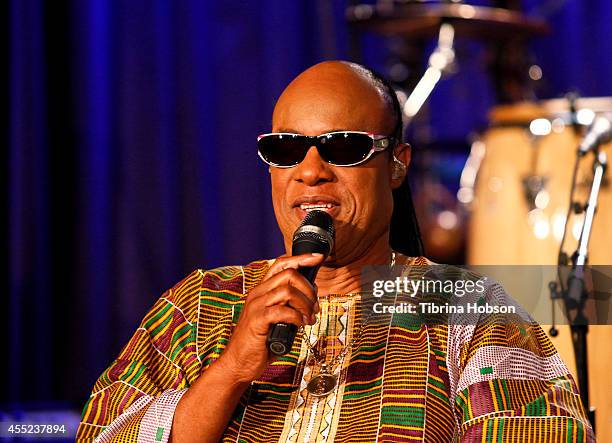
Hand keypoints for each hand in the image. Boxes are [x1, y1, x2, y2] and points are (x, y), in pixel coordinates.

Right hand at [215, 253, 323, 383]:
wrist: (238, 364)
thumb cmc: (260, 343)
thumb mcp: (278, 319)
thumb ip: (291, 305)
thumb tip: (312, 294)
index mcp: (262, 290)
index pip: (281, 263)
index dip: (301, 258)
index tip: (317, 258)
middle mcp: (258, 293)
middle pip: (289, 274)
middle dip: (308, 288)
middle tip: (315, 306)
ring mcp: (256, 306)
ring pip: (287, 290)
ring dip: (305, 303)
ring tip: (310, 318)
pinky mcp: (257, 321)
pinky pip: (282, 310)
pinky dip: (297, 316)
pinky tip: (301, 324)